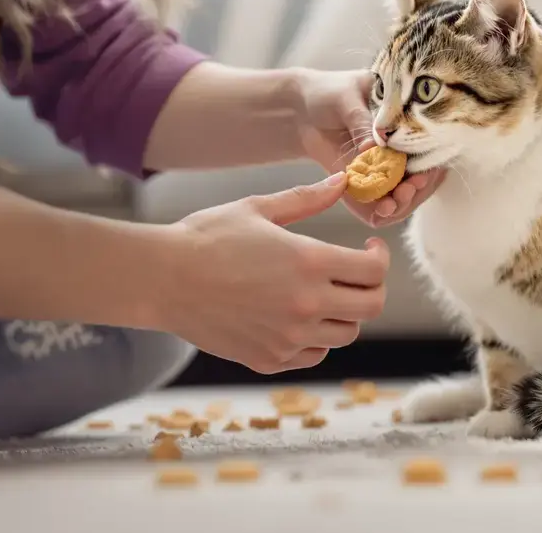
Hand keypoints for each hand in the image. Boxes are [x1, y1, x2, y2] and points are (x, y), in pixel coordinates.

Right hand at [160, 173, 389, 373]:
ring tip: (325, 294)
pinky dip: (315, 339)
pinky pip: (313, 354)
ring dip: (344, 314)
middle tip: (356, 274)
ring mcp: (288, 337)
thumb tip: (342, 182)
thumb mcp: (258, 208)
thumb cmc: (206, 237)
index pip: (374, 271)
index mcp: (310, 262)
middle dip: (371, 287)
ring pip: (346, 334)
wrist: (162, 278)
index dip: (379, 259)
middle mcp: (306, 305)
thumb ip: (307, 198)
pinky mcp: (269, 358)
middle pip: (371, 307)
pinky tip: (299, 318)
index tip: (369, 250)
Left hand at [293, 69, 445, 226]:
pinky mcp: (362, 182)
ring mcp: (382, 167)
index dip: (431, 163)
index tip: (422, 175)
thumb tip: (371, 147)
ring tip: (389, 206)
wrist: (299, 107)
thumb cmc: (328, 92)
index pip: (431, 145)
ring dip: (400, 204)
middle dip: (416, 189)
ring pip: (400, 194)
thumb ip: (360, 122)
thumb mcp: (346, 98)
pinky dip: (377, 212)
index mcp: (407, 119)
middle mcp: (400, 147)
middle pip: (420, 177)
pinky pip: (374, 203)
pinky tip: (378, 214)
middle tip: (405, 191)